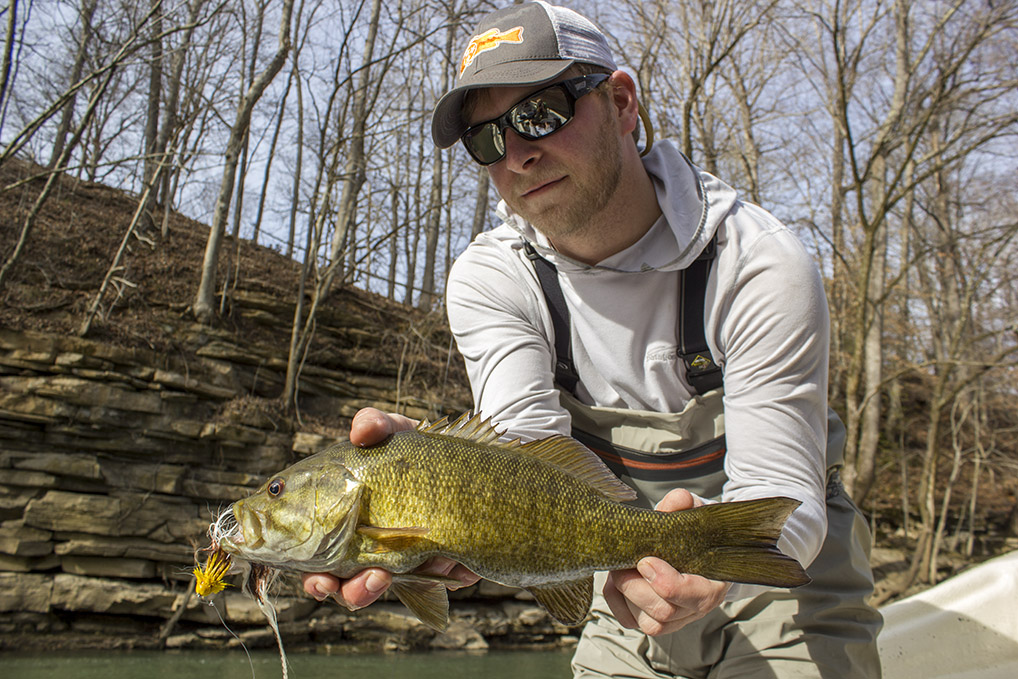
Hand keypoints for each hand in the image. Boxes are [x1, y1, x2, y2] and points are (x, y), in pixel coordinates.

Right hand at [302, 409, 478, 605]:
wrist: (474, 465)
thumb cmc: (421, 450)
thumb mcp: (396, 431)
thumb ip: (376, 424)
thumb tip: (362, 430)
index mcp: (344, 519)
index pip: (314, 551)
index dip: (304, 567)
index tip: (315, 573)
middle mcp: (367, 546)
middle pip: (337, 580)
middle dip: (330, 587)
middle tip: (329, 582)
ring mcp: (402, 561)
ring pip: (372, 590)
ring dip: (365, 591)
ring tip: (379, 576)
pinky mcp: (440, 570)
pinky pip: (428, 588)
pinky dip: (427, 584)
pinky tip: (434, 569)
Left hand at [603, 489, 730, 636]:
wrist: (691, 550)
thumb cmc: (693, 535)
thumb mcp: (692, 515)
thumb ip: (684, 506)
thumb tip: (679, 498)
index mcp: (712, 584)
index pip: (695, 596)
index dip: (667, 583)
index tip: (645, 561)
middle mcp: (694, 608)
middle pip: (664, 610)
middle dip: (636, 586)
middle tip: (625, 561)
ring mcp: (674, 619)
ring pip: (647, 622)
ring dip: (625, 594)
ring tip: (620, 568)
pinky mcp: (652, 620)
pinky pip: (630, 620)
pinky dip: (616, 601)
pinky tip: (616, 579)